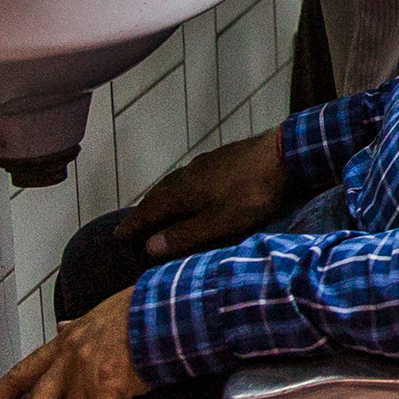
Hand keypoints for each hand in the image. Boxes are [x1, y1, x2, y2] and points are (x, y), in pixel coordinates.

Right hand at [130, 131, 287, 258]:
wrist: (281, 153)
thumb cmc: (251, 193)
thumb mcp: (219, 221)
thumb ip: (185, 234)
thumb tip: (149, 246)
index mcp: (184, 191)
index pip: (150, 210)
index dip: (134, 224)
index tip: (117, 235)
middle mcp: (188, 174)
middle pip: (159, 194)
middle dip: (144, 211)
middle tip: (133, 225)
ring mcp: (205, 164)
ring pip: (174, 183)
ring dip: (161, 198)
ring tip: (157, 209)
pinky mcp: (221, 159)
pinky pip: (189, 177)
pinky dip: (180, 189)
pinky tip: (190, 191)